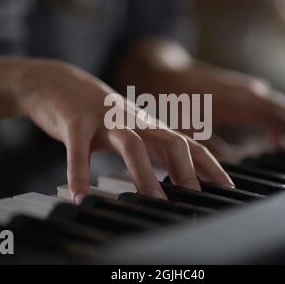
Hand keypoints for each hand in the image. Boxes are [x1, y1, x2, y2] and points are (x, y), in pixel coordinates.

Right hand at [17, 61, 233, 202]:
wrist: (58, 82)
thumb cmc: (97, 114)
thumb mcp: (129, 129)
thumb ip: (149, 150)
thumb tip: (172, 176)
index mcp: (148, 125)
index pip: (188, 144)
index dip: (209, 165)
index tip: (226, 187)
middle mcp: (133, 120)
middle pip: (170, 141)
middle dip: (186, 171)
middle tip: (194, 199)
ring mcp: (105, 119)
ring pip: (131, 145)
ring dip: (144, 174)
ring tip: (152, 201)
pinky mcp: (75, 121)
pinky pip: (78, 149)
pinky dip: (80, 173)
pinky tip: (80, 196)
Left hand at [172, 66, 284, 154]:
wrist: (164, 72)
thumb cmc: (174, 102)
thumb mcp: (185, 128)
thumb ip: (209, 147)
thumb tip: (230, 164)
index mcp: (235, 103)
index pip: (275, 117)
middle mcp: (246, 91)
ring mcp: (246, 86)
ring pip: (280, 104)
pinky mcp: (243, 86)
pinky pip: (270, 101)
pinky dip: (280, 116)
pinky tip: (274, 133)